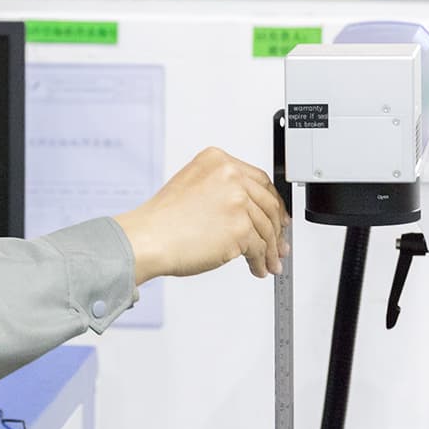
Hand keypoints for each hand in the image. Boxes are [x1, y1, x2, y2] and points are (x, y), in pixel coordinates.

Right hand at [115, 148, 288, 283]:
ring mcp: (237, 201)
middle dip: (276, 228)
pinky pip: (259, 248)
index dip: (272, 201)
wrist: (148, 239)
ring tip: (269, 262)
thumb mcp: (192, 186)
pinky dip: (261, 261)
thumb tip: (249, 213)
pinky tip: (258, 267)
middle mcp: (230, 176)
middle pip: (268, 204)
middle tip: (280, 243)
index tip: (277, 215)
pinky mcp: (240, 229)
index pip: (259, 180)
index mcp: (217, 160)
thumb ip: (221, 191)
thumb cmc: (162, 220)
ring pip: (266, 228)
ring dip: (270, 249)